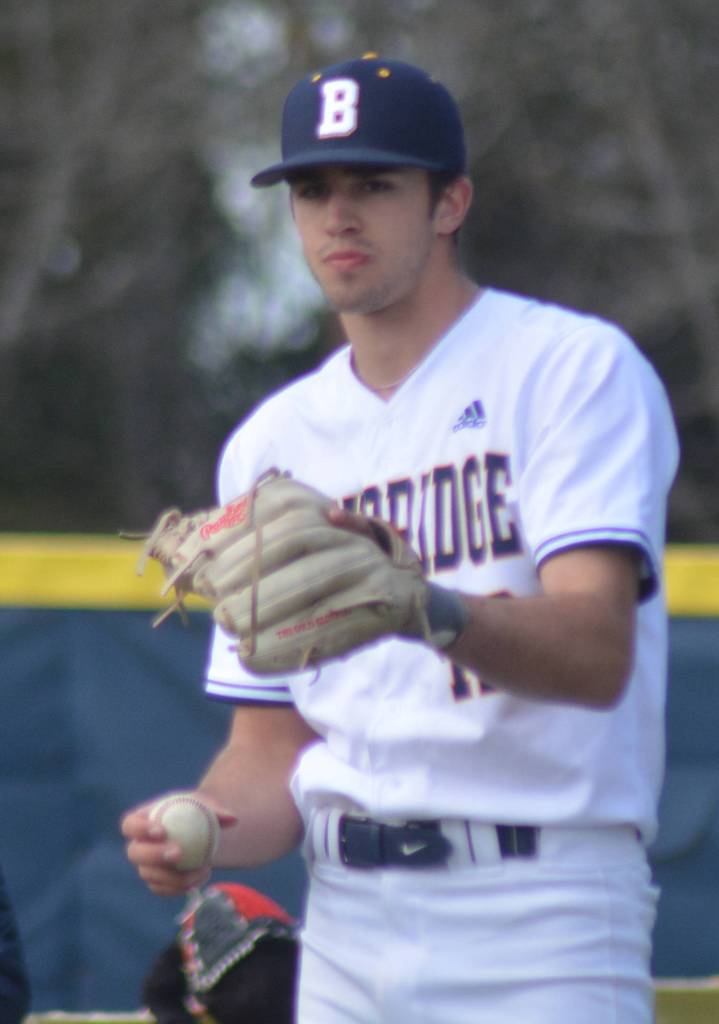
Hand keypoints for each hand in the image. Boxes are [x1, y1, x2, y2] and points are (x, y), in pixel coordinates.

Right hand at [121, 794, 236, 896]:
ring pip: (149, 876)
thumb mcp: (205, 806)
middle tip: (178, 853)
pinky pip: (162, 889)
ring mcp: (144, 866)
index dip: (140, 829)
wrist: (199, 833)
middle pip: (134, 853)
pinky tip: (202, 878)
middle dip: (154, 855)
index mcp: (142, 820)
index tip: (162, 831)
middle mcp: (138, 845)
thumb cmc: (197, 813)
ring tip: (202, 868)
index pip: (130, 825)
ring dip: (173, 876)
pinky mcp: (156, 882)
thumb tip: (233, 819)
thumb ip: (217, 811)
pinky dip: (180, 887)